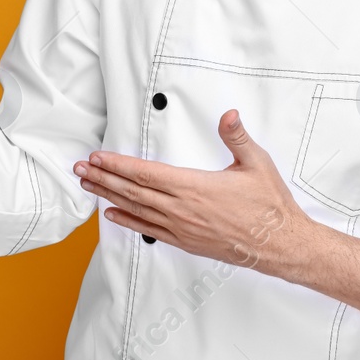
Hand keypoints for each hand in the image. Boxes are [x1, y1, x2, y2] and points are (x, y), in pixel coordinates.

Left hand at [72, 109, 317, 276]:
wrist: (279, 245)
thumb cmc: (269, 206)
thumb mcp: (256, 163)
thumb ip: (237, 137)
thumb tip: (228, 115)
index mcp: (194, 187)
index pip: (146, 173)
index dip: (118, 165)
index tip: (98, 157)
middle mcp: (182, 210)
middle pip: (133, 191)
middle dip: (103, 178)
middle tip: (80, 169)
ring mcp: (182, 229)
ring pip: (136, 210)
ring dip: (109, 197)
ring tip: (88, 187)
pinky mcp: (186, 242)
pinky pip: (149, 231)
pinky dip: (128, 221)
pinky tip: (112, 215)